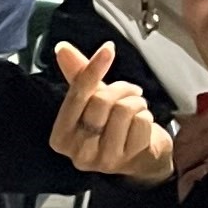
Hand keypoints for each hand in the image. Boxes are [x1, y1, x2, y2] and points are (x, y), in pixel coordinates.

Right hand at [49, 38, 176, 183]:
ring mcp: (103, 159)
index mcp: (61, 137)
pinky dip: (146, 116)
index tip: (107, 49)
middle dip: (121, 89)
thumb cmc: (111, 127)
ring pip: (123, 110)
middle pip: (101, 101)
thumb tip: (62, 48)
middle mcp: (78, 152)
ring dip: (136, 102)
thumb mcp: (92, 101)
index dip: (93, 69)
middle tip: (130, 91)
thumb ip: (77, 75)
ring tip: (136, 108)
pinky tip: (142, 124)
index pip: (77, 95)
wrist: (141, 158)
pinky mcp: (128, 160)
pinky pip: (141, 122)